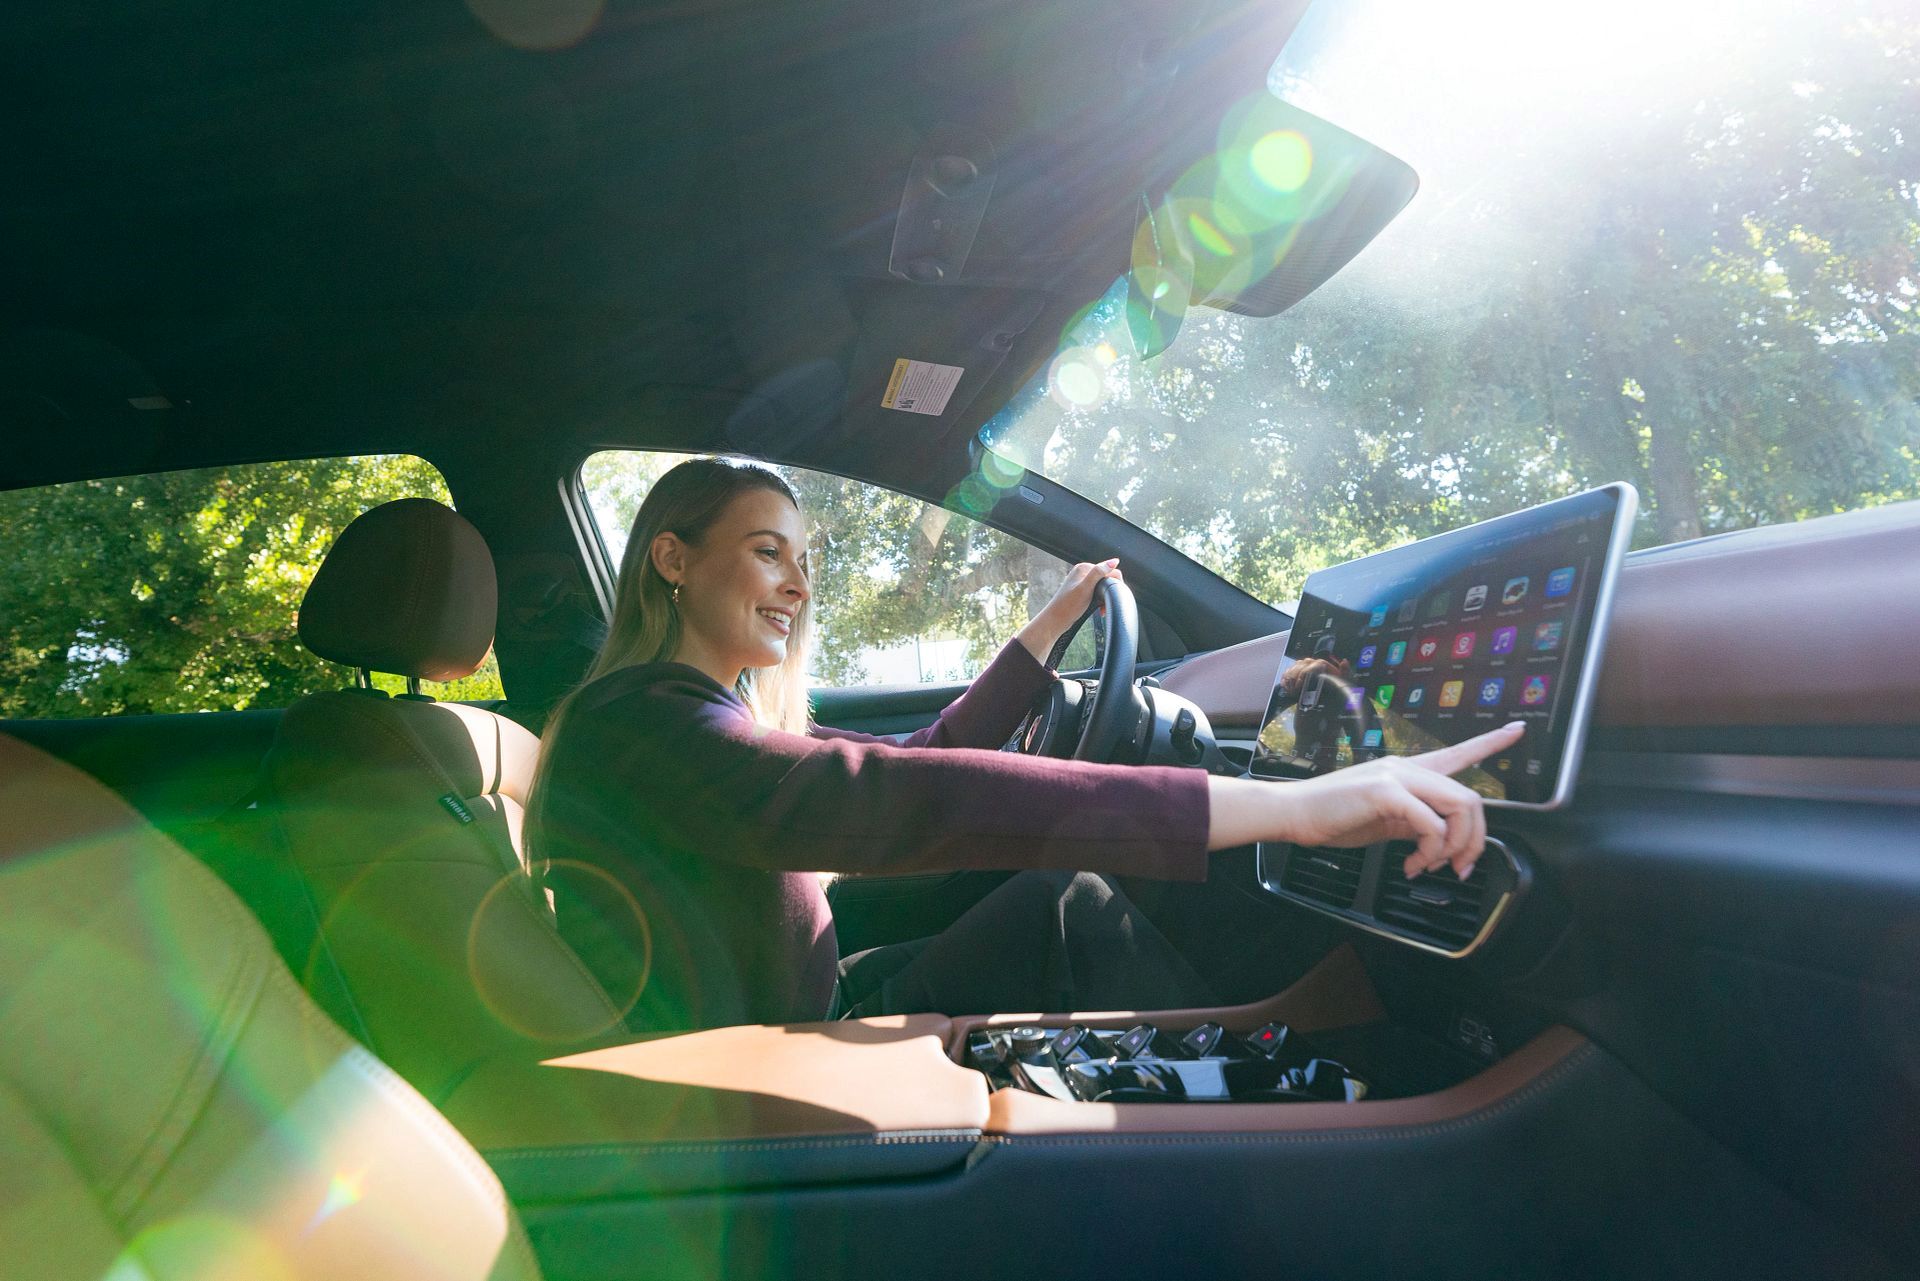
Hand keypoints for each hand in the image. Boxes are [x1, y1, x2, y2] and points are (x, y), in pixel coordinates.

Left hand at [1016, 558, 1121, 663]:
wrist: (1056, 620)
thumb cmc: (1068, 606)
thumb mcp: (1086, 588)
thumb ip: (1098, 573)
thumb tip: (1114, 561)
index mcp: (1084, 568)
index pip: (1108, 570)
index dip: (1112, 584)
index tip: (1109, 596)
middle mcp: (1082, 573)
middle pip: (1106, 579)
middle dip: (1108, 592)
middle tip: (1104, 606)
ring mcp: (1081, 582)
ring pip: (1102, 587)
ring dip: (1104, 598)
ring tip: (1101, 609)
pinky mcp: (1081, 591)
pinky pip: (1096, 593)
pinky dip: (1099, 601)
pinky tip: (1097, 609)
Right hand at [1207, 722, 1524, 878]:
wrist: (1294, 814)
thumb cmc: (1334, 818)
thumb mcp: (1384, 821)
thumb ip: (1413, 823)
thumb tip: (1438, 842)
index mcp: (1408, 772)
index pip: (1458, 752)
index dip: (1491, 742)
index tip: (1518, 730)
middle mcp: (1407, 768)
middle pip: (1471, 798)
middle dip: (1474, 840)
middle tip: (1458, 869)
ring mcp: (1397, 776)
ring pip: (1459, 807)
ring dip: (1454, 847)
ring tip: (1432, 866)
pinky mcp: (1385, 791)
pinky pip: (1431, 824)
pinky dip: (1431, 852)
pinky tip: (1413, 865)